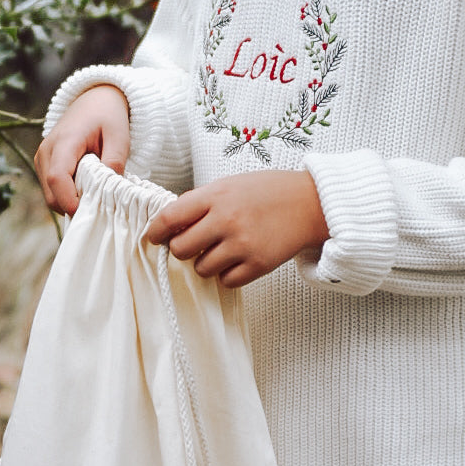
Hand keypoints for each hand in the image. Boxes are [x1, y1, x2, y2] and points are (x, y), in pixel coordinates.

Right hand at [33, 85, 130, 215]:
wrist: (93, 101)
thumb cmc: (107, 116)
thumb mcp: (120, 135)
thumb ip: (115, 161)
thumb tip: (109, 189)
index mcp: (64, 141)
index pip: (58, 177)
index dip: (70, 200)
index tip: (88, 213)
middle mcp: (46, 152)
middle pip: (52, 194)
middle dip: (74, 207)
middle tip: (100, 207)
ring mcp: (42, 159)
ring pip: (51, 196)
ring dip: (71, 202)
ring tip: (96, 194)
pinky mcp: (44, 166)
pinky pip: (53, 191)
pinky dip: (69, 196)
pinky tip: (87, 189)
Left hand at [146, 170, 328, 287]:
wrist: (310, 203)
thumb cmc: (268, 191)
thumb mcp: (230, 185)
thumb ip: (202, 202)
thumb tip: (171, 224)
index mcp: (216, 195)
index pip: (170, 217)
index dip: (156, 231)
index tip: (154, 237)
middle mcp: (226, 220)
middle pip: (181, 249)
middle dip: (182, 250)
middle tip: (192, 246)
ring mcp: (243, 244)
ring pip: (202, 269)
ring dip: (205, 264)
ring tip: (221, 251)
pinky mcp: (258, 264)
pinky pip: (226, 281)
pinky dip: (227, 275)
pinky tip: (236, 261)